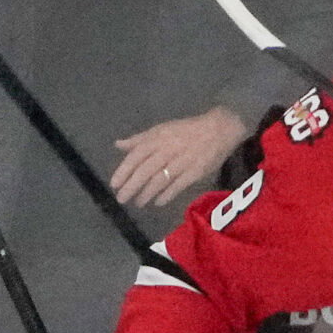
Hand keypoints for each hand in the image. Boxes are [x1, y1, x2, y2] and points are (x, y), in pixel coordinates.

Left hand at [112, 106, 248, 207]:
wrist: (218, 130)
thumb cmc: (187, 130)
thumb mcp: (161, 129)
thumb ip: (139, 139)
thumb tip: (118, 145)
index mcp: (157, 140)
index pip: (135, 157)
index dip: (123, 171)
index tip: (114, 185)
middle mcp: (166, 151)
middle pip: (145, 171)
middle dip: (131, 186)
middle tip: (122, 199)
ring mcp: (181, 163)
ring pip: (159, 181)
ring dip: (146, 193)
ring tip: (138, 203)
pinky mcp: (194, 173)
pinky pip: (177, 186)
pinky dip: (166, 195)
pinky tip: (158, 202)